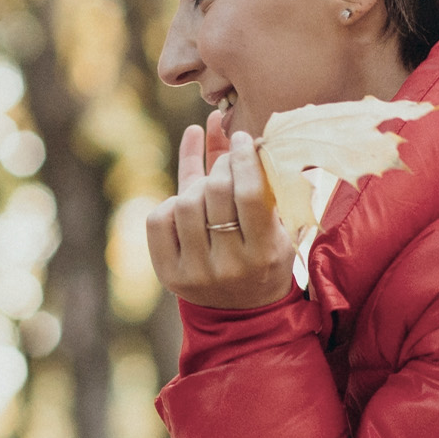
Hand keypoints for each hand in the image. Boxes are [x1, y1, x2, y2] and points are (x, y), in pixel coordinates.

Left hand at [146, 111, 295, 309]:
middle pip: (215, 192)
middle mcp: (228, 265)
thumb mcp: (280, 225)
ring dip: (198, 185)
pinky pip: (158, 220)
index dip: (244, 156)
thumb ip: (262, 181)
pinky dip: (170, 204)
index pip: (250, 192)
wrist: (244, 310)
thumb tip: (229, 127)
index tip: (243, 138)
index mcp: (265, 252)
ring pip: (184, 203)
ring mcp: (194, 273)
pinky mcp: (168, 275)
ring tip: (211, 185)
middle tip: (229, 157)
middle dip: (222, 164)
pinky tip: (184, 203)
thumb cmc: (267, 255)